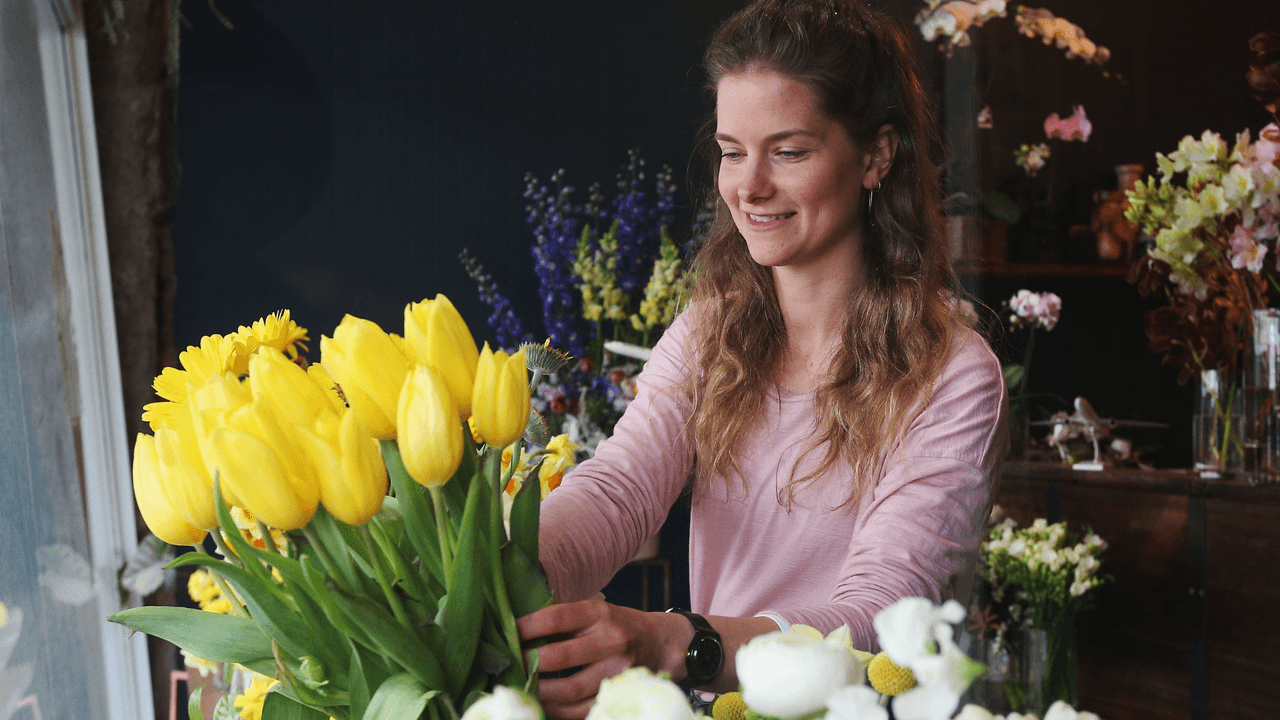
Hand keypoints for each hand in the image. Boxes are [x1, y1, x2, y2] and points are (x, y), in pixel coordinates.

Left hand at [516, 598, 689, 718]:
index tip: (507, 632)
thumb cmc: (619, 625)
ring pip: (568, 689)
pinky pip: (582, 709)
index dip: (526, 626)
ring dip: (539, 691)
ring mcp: (617, 670)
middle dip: (526, 662)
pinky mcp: (619, 693)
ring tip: (522, 687)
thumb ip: (565, 619)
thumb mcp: (597, 610)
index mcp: (599, 614)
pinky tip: (544, 703)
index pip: (555, 618)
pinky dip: (558, 710)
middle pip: (558, 656)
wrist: (662, 644)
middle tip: (508, 665)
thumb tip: (519, 629)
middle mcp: (610, 640)